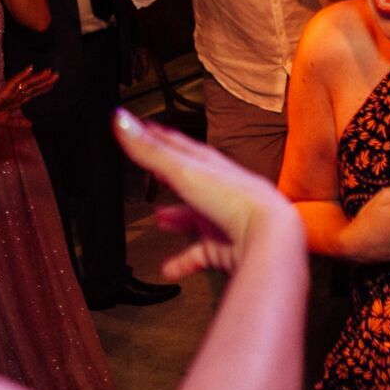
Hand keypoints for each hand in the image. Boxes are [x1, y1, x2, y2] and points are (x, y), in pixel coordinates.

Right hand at [0, 65, 57, 122]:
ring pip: (27, 83)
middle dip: (45, 81)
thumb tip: (31, 124)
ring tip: (49, 71)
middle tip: (57, 74)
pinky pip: (14, 82)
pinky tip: (30, 69)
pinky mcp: (3, 92)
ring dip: (38, 77)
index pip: (32, 93)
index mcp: (15, 102)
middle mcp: (14, 95)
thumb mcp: (6, 122)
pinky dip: (22, 75)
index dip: (42, 88)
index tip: (53, 84)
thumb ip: (18, 122)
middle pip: (32, 87)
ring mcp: (10, 93)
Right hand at [112, 110, 298, 278]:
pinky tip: (168, 269)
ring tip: (159, 219)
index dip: (158, 136)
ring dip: (176, 218)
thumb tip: (120, 119)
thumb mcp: (182, 171)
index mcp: (208, 166)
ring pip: (194, 217)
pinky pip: (198, 254)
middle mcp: (217, 190)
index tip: (144, 129)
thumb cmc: (235, 200)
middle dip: (169, 176)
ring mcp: (221, 218)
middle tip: (153, 173)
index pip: (178, 145)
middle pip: (188, 180)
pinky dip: (182, 261)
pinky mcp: (224, 246)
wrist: (269, 238)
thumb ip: (149, 150)